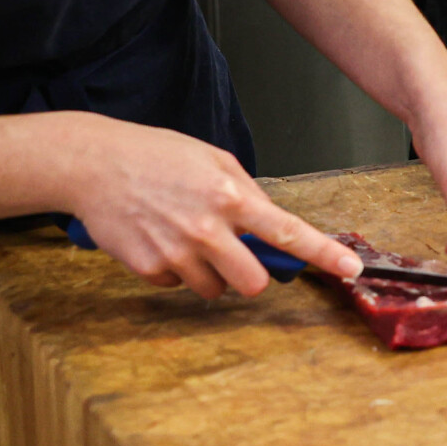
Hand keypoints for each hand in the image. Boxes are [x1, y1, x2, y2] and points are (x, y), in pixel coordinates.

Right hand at [52, 113, 359, 298]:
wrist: (97, 165)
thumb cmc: (158, 156)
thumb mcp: (214, 159)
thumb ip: (246, 192)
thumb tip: (269, 225)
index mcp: (231, 196)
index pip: (287, 231)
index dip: (322, 253)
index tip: (350, 269)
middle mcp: (207, 229)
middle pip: (253, 283)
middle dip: (252, 276)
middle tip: (237, 256)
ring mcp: (176, 253)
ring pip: (214, 289)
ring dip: (210, 273)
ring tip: (187, 237)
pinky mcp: (148, 268)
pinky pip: (177, 285)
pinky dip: (175, 270)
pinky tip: (160, 239)